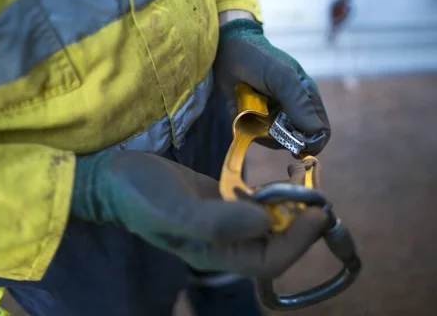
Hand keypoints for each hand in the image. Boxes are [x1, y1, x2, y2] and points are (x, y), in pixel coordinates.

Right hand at [71, 150, 327, 278]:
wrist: (117, 178)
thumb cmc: (142, 197)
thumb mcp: (176, 211)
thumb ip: (219, 222)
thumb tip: (264, 222)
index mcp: (218, 253)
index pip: (270, 259)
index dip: (298, 242)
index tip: (317, 212)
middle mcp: (226, 242)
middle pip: (276, 243)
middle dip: (301, 224)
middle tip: (319, 195)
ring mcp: (225, 221)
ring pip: (270, 223)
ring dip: (292, 207)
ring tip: (305, 182)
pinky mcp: (222, 200)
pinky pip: (258, 204)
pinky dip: (275, 194)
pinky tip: (283, 176)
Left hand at [214, 18, 330, 154]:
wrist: (229, 50)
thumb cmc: (260, 59)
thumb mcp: (282, 78)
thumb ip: (298, 103)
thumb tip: (314, 132)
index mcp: (307, 99)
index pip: (321, 130)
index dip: (313, 142)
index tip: (296, 145)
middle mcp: (293, 110)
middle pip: (298, 141)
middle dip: (284, 140)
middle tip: (268, 127)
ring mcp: (274, 115)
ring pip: (276, 141)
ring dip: (264, 136)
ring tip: (252, 116)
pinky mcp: (255, 118)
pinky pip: (257, 136)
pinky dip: (251, 131)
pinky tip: (243, 116)